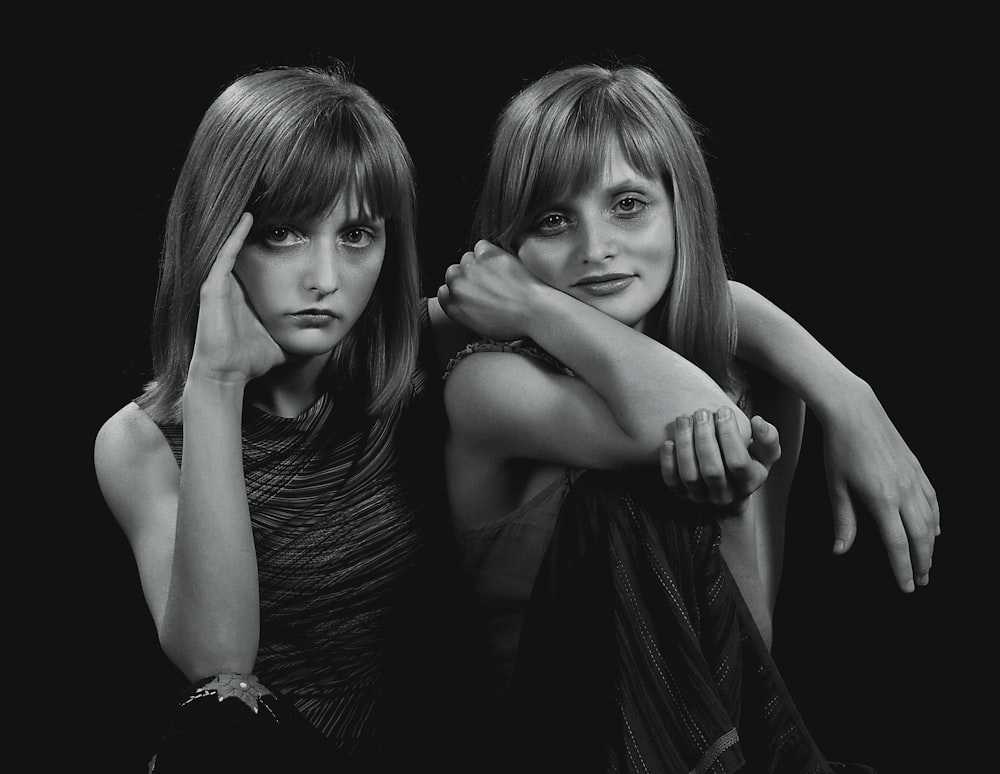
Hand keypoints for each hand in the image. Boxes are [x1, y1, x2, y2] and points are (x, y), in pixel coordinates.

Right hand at [189, 213, 285, 384]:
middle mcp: (234, 284)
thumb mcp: (285, 337)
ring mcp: (221, 284)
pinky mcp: (212, 288)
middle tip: (280, 196)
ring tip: (262, 196)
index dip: (277, 239)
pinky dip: (234, 235)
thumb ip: (301, 329)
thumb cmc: (254, 360)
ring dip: (247, 224)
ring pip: (234, 245)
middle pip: (251, 246)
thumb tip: (328, 330)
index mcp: (249, 292)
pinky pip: (225, 255)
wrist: (228, 376)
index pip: (265, 258)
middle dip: (266, 223)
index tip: (296, 219)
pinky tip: (247, 216)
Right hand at [436, 239, 548, 340]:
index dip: (458, 290)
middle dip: (468, 276)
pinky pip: (481, 246)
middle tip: (487, 283)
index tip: (470, 291)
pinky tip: (502, 264)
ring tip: (498, 275)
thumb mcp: (481, 328)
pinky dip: (490, 252)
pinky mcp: (487, 255)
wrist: (535, 313)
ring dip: (480, 264)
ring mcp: (471, 269)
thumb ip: (465, 311)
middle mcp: (457, 286)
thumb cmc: (513, 324)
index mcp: (454, 307)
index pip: (444, 291)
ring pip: (468, 258)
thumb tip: (465, 300)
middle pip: (453, 272)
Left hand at [661, 408, 780, 515]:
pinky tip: (669, 442)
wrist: (730, 493)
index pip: (738, 462)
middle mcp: (725, 494)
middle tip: (700, 413)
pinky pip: (672, 482)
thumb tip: (757, 421)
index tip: (723, 411)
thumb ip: (768, 438)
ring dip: (684, 445)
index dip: (730, 435)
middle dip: (704, 438)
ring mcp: (702, 497)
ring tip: (684, 419)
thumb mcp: (765, 454)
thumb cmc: (748, 464)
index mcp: (749, 482)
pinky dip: (668, 462)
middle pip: (712, 470)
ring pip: (690, 475)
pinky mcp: (683, 495)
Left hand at [821, 386, 939, 591]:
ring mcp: (914, 479)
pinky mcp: (917, 468)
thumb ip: (843, 520)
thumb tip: (840, 550)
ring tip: (928, 562)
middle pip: (921, 537)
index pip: (897, 544)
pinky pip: (933, 500)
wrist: (855, 412)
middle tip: (921, 581)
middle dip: (923, 562)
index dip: (903, 568)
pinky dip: (936, 518)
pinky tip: (935, 529)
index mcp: (881, 500)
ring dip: (931, 544)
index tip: (907, 587)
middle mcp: (904, 491)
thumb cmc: (840, 448)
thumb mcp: (836, 486)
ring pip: (931, 520)